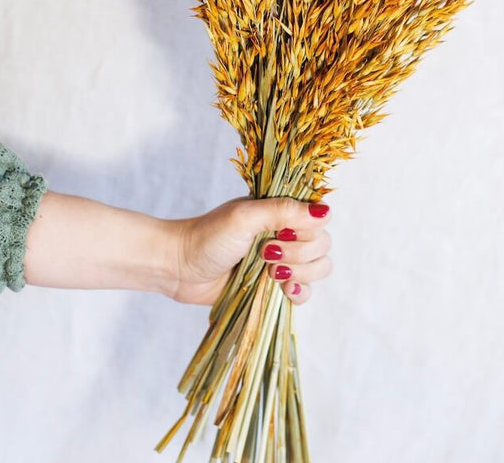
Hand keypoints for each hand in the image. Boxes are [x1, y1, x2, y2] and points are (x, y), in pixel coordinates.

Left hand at [165, 196, 331, 306]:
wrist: (180, 268)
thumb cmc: (208, 236)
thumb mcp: (245, 218)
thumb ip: (283, 212)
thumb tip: (324, 212)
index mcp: (281, 210)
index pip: (320, 218)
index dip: (308, 230)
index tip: (281, 234)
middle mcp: (286, 233)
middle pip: (322, 245)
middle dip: (300, 254)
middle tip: (266, 254)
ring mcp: (283, 260)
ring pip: (319, 268)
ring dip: (300, 273)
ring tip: (269, 273)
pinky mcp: (275, 285)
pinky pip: (305, 291)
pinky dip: (299, 293)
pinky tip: (283, 290)